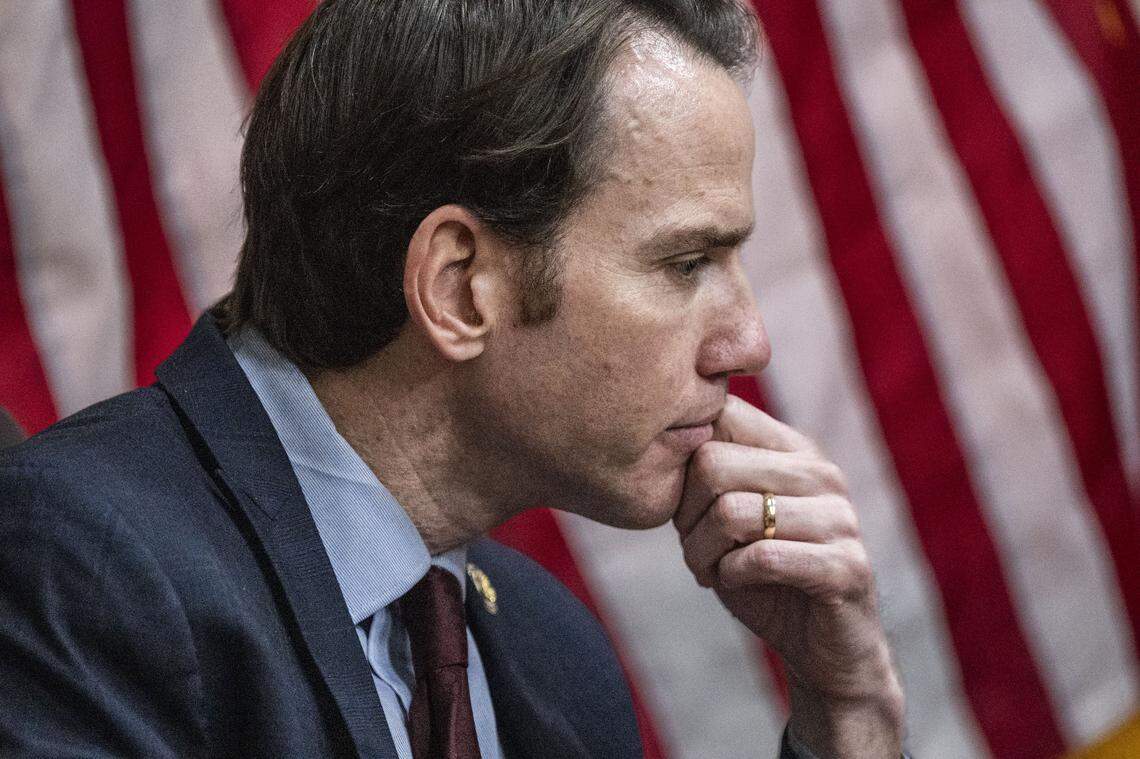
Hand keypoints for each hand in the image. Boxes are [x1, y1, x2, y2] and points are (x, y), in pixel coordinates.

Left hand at [673, 395, 903, 756]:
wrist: (822, 647)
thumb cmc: (762, 575)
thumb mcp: (725, 516)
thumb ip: (703, 476)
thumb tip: (660, 441)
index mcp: (792, 448)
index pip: (720, 413)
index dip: (681, 460)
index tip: (684, 502)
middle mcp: (820, 472)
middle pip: (712, 463)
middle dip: (685, 516)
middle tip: (693, 548)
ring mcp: (839, 517)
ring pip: (730, 511)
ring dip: (702, 552)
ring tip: (708, 569)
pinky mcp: (846, 566)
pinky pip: (761, 557)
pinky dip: (731, 574)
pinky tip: (734, 582)